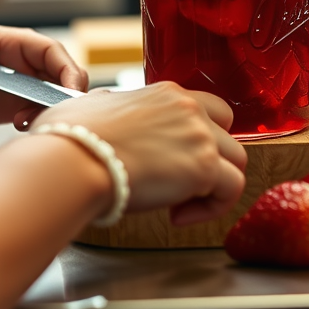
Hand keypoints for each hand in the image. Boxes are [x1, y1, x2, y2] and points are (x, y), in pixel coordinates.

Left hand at [0, 25, 87, 130]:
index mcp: (8, 42)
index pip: (50, 52)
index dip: (67, 68)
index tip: (73, 89)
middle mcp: (17, 64)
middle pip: (58, 77)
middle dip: (67, 96)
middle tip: (60, 116)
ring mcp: (13, 89)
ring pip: (49, 100)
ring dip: (51, 113)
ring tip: (31, 124)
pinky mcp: (4, 111)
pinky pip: (32, 117)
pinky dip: (37, 125)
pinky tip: (23, 131)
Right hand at [32, 82, 247, 226]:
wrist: (74, 161)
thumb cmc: (72, 137)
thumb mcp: (91, 104)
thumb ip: (107, 103)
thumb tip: (101, 107)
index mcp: (165, 92)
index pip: (205, 109)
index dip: (196, 137)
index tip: (173, 158)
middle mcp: (188, 107)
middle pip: (227, 133)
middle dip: (212, 160)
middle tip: (182, 182)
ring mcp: (200, 135)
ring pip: (237, 161)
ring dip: (213, 186)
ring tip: (179, 204)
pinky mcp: (205, 166)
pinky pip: (232, 189)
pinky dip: (211, 208)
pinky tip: (178, 215)